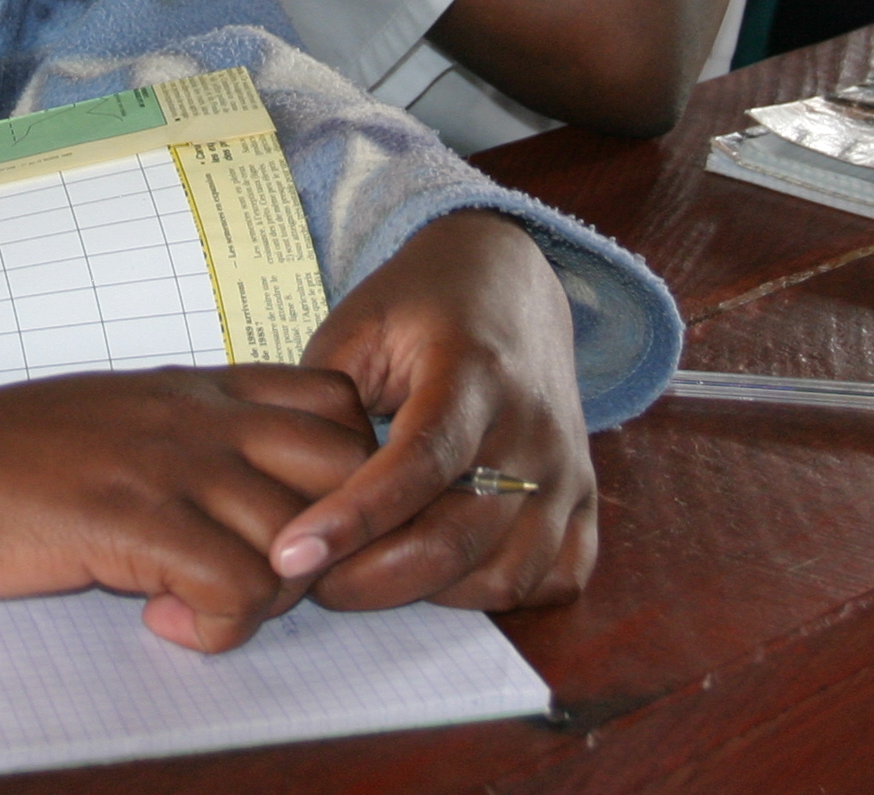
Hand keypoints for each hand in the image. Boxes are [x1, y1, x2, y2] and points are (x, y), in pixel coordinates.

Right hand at [0, 366, 376, 652]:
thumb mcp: (109, 420)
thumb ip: (182, 439)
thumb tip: (242, 491)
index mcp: (195, 387)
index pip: (339, 405)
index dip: (345, 476)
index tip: (291, 529)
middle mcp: (196, 414)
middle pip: (349, 469)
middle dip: (333, 545)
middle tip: (262, 585)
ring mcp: (165, 461)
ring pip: (303, 537)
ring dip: (270, 597)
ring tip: (197, 608)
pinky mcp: (127, 520)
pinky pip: (238, 587)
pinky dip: (216, 628)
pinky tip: (157, 623)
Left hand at [269, 212, 598, 617]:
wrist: (511, 276)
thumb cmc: (421, 301)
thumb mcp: (357, 324)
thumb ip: (325, 407)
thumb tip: (293, 498)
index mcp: (474, 371)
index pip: (419, 463)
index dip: (353, 519)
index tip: (289, 554)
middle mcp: (533, 427)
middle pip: (459, 538)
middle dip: (371, 578)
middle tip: (309, 579)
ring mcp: (567, 467)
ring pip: (504, 574)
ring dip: (428, 595)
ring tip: (366, 573)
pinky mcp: (584, 495)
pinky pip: (554, 577)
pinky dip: (495, 596)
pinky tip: (442, 576)